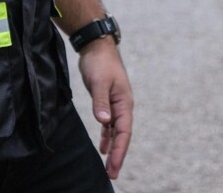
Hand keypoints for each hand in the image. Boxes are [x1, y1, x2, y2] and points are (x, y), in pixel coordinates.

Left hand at [78, 39, 133, 178]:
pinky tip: (103, 148)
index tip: (113, 166)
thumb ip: (101, 102)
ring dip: (113, 149)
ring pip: (116, 132)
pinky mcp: (107, 102)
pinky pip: (109, 124)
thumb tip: (104, 122)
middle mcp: (123, 106)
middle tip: (112, 175)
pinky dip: (107, 136)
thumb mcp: (99, 82)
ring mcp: (116, 104)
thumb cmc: (100, 63)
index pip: (124, 132)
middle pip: (122, 135)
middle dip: (118, 155)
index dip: (120, 150)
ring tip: (109, 167)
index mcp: (124, 102)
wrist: (97, 47)